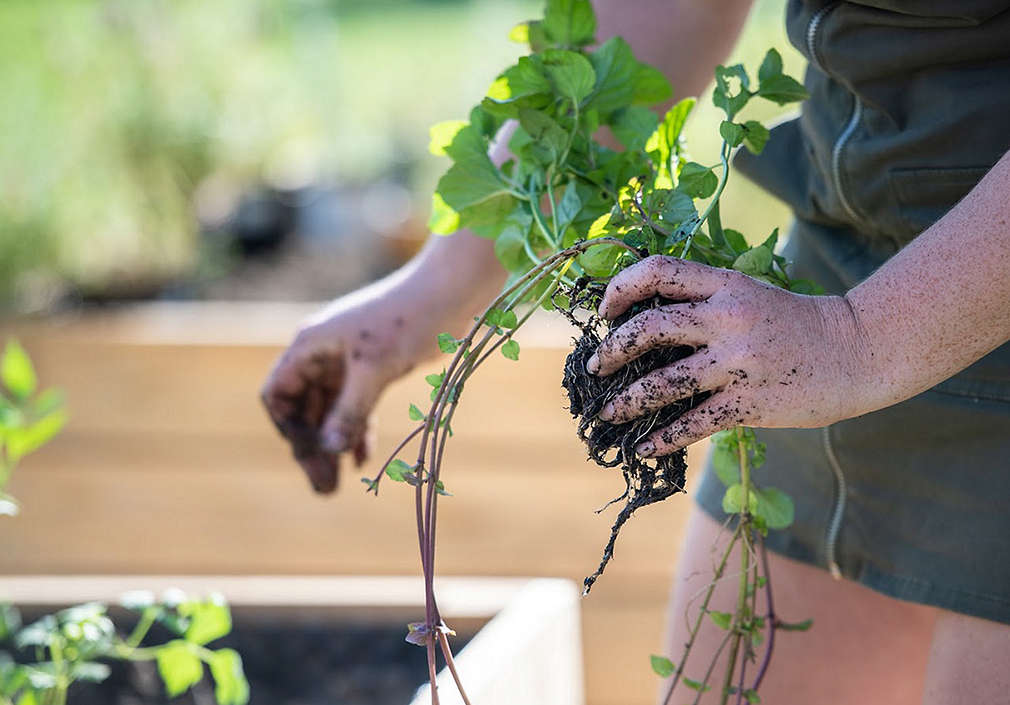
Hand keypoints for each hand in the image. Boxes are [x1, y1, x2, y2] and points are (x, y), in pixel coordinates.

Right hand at [260, 292, 419, 493]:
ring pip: (329, 410)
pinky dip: (356, 430)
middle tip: (325, 488)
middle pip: (303, 408)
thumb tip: (328, 451)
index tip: (311, 456)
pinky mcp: (373, 366)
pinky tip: (362, 460)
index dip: (288, 428)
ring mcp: (347, 360)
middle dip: (312, 447)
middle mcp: (323, 352)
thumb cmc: (410, 320)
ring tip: (337, 484)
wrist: (451, 290)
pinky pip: (354, 405)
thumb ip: (349, 411)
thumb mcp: (376, 369)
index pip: (278, 394)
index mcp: (310, 345)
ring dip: (333, 444)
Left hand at [586, 256, 868, 456]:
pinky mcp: (750, 402)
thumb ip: (704, 301)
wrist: (857, 351)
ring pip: (664, 382)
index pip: (659, 271)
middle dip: (612, 350)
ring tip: (606, 414)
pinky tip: (644, 447)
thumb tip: (644, 323)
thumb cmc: (794, 323)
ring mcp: (739, 362)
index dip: (622, 288)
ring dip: (626, 401)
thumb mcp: (750, 295)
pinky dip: (663, 438)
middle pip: (649, 327)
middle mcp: (728, 319)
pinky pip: (694, 423)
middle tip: (596, 368)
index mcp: (726, 285)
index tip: (605, 312)